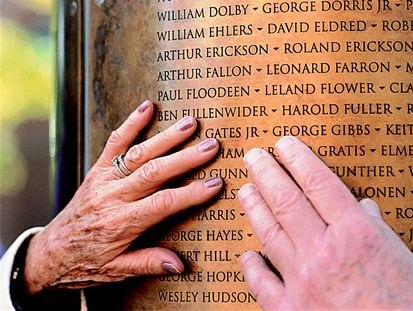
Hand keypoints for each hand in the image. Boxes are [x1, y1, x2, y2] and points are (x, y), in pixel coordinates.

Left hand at [23, 101, 221, 294]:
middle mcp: (113, 197)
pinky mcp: (97, 170)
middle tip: (211, 146)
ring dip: (166, 137)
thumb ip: (148, 263)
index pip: (163, 203)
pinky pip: (114, 143)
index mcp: (121, 223)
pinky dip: (131, 123)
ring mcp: (104, 180)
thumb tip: (179, 264)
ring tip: (190, 124)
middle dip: (186, 158)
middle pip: (155, 172)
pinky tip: (147, 107)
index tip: (214, 184)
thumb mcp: (117, 271)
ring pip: (139, 153)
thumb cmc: (85, 263)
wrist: (50, 252)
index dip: (191, 193)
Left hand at [239, 136, 412, 309]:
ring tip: (245, 190)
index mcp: (356, 235)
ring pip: (268, 232)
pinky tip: (247, 255)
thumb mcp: (408, 263)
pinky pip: (261, 282)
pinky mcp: (288, 310)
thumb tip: (365, 208)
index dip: (298, 159)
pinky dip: (251, 266)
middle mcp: (324, 252)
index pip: (319, 183)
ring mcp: (302, 281)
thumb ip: (380, 232)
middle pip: (286, 200)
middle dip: (266, 172)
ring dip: (254, 207)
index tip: (285, 145)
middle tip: (253, 156)